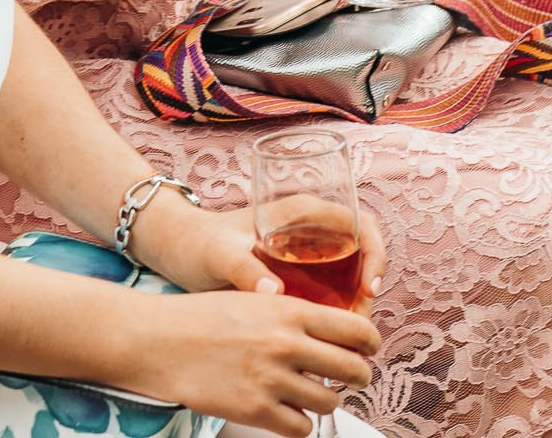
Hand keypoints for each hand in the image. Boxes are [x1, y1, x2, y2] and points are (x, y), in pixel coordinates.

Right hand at [119, 288, 378, 436]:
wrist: (157, 340)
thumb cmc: (200, 316)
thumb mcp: (253, 297)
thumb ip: (292, 313)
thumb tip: (332, 332)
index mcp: (289, 309)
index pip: (356, 330)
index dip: (371, 343)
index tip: (368, 349)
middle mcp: (286, 344)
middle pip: (354, 370)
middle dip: (358, 376)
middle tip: (350, 376)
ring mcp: (271, 379)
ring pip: (330, 401)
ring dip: (325, 398)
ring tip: (307, 391)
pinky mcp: (255, 410)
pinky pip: (301, 427)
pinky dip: (299, 421)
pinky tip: (285, 408)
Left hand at [135, 202, 388, 315]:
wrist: (177, 250)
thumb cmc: (198, 243)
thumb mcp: (219, 254)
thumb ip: (244, 269)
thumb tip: (274, 293)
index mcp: (302, 211)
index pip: (361, 225)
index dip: (374, 256)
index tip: (368, 289)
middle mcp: (311, 227)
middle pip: (361, 255)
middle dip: (367, 289)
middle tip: (358, 325)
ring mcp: (306, 250)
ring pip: (349, 276)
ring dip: (354, 305)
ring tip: (344, 340)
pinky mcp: (297, 272)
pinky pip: (330, 291)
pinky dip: (335, 312)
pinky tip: (324, 339)